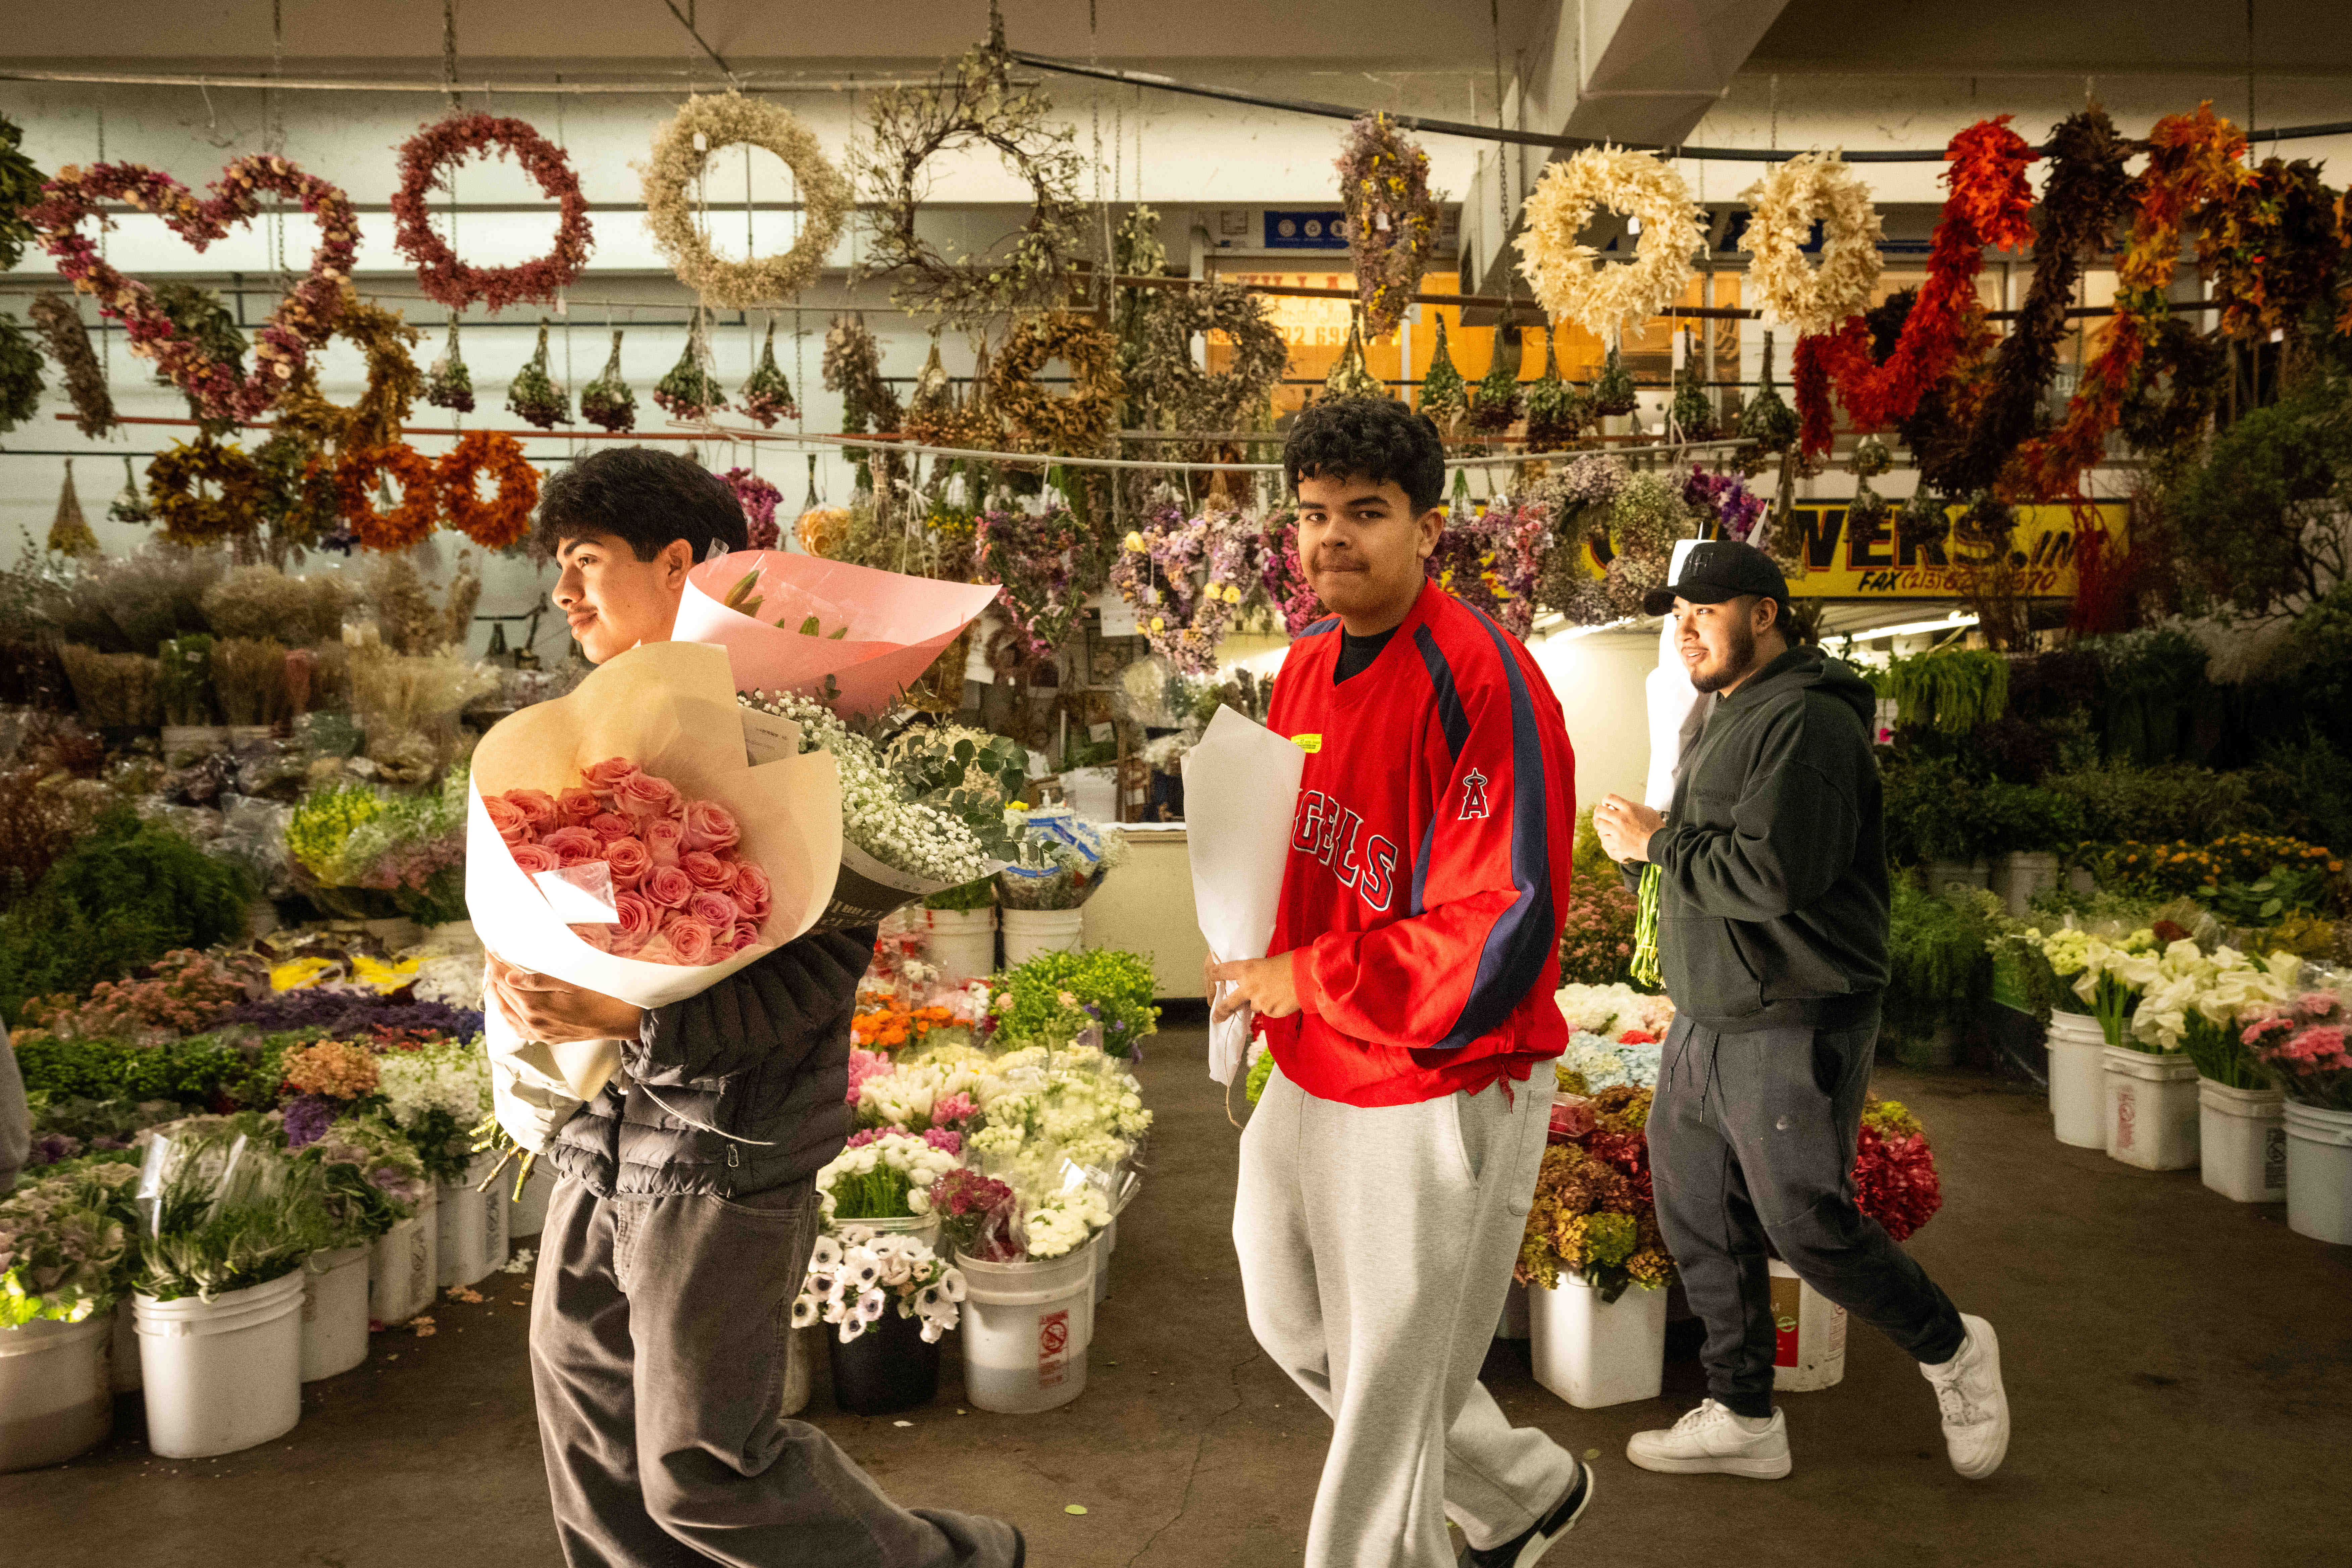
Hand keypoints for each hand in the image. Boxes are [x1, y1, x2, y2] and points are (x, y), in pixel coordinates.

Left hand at [487, 955, 642, 1042]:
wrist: (619, 1020)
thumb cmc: (600, 996)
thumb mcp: (573, 982)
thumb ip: (539, 981)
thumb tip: (510, 978)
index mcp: (535, 1004)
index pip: (504, 979)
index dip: (495, 962)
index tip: (490, 948)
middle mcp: (532, 1020)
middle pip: (502, 993)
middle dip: (495, 973)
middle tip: (493, 957)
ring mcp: (537, 1031)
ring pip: (505, 1010)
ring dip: (497, 992)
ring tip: (495, 977)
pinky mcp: (544, 1037)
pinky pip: (516, 1027)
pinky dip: (507, 1013)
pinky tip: (507, 1005)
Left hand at [1207, 954, 1300, 1021]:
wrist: (1308, 976)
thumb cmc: (1291, 963)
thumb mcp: (1268, 962)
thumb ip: (1256, 974)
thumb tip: (1255, 982)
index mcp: (1246, 970)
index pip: (1223, 972)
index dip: (1215, 974)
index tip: (1211, 976)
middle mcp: (1249, 987)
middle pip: (1229, 1003)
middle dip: (1221, 1011)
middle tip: (1217, 1017)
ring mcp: (1259, 1002)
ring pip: (1254, 1005)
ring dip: (1261, 1002)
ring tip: (1276, 991)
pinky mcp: (1271, 1012)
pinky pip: (1269, 1011)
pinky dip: (1274, 1006)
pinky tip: (1284, 998)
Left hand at [1593, 794, 1664, 863]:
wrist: (1659, 844)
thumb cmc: (1655, 827)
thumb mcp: (1646, 810)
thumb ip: (1631, 806)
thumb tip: (1620, 805)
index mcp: (1628, 808)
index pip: (1609, 797)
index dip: (1606, 800)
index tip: (1606, 804)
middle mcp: (1620, 819)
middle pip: (1599, 811)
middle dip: (1599, 812)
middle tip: (1602, 815)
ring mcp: (1617, 832)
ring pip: (1599, 826)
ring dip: (1601, 826)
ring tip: (1606, 827)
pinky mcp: (1617, 844)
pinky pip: (1603, 840)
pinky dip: (1605, 838)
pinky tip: (1610, 838)